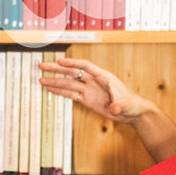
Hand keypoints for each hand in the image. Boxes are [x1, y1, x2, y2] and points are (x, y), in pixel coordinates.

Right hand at [37, 58, 152, 124]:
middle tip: (42, 66)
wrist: (133, 112)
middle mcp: (94, 81)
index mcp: (103, 77)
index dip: (72, 63)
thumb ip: (118, 104)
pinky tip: (51, 89)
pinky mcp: (87, 100)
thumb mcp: (125, 103)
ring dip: (55, 81)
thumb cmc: (132, 104)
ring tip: (41, 79)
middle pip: (72, 72)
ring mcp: (89, 90)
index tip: (60, 62)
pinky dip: (61, 92)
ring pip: (69, 83)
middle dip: (57, 69)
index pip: (84, 66)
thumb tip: (114, 108)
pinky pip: (71, 94)